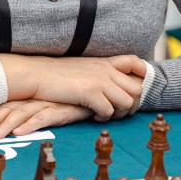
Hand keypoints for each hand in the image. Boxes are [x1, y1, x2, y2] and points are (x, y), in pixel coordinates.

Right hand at [0, 54, 146, 120]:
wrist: (37, 74)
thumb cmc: (57, 74)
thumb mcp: (82, 68)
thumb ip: (97, 73)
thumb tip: (108, 85)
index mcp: (104, 62)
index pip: (134, 62)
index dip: (142, 73)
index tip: (136, 85)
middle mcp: (105, 70)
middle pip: (137, 87)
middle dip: (132, 104)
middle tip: (118, 111)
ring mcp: (99, 81)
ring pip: (127, 101)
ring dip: (119, 113)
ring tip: (105, 114)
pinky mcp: (90, 92)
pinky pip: (109, 110)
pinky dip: (104, 117)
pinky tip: (93, 116)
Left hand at [0, 100, 93, 138]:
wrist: (96, 91)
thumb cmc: (70, 99)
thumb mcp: (49, 102)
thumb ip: (33, 110)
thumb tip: (14, 123)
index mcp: (31, 95)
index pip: (6, 103)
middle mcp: (36, 97)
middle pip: (9, 108)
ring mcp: (48, 103)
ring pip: (22, 113)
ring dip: (6, 125)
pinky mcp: (61, 109)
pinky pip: (43, 117)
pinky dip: (30, 125)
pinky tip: (19, 133)